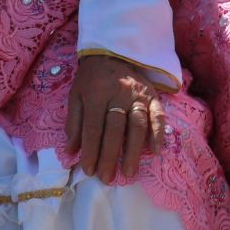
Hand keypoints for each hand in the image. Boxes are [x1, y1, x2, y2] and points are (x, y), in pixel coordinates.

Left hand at [66, 53, 165, 183]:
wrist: (113, 52)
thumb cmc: (91, 79)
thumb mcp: (75, 96)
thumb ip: (74, 123)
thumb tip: (71, 152)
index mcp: (96, 94)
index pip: (94, 127)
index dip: (91, 150)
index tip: (89, 171)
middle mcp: (119, 94)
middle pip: (115, 129)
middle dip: (110, 156)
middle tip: (107, 178)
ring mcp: (138, 94)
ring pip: (137, 125)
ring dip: (133, 150)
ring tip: (129, 172)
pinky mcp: (153, 95)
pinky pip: (158, 114)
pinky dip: (158, 133)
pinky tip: (155, 151)